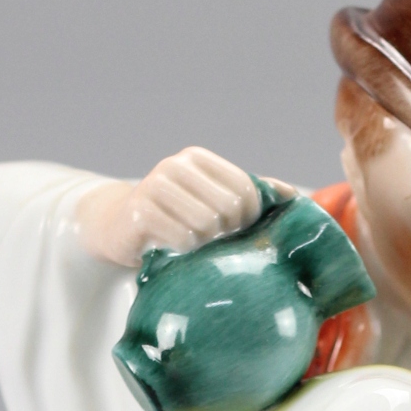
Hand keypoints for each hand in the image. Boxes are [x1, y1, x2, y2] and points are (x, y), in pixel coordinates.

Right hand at [78, 149, 262, 269]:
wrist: (117, 229)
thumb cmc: (173, 219)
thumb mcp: (209, 203)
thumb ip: (251, 196)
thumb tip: (294, 196)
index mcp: (198, 159)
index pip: (246, 189)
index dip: (248, 219)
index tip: (232, 231)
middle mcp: (176, 165)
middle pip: (228, 208)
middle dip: (226, 233)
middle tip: (209, 242)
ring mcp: (155, 185)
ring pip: (206, 224)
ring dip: (203, 245)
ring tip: (190, 245)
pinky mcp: (140, 210)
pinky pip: (181, 238)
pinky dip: (183, 251)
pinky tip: (172, 249)